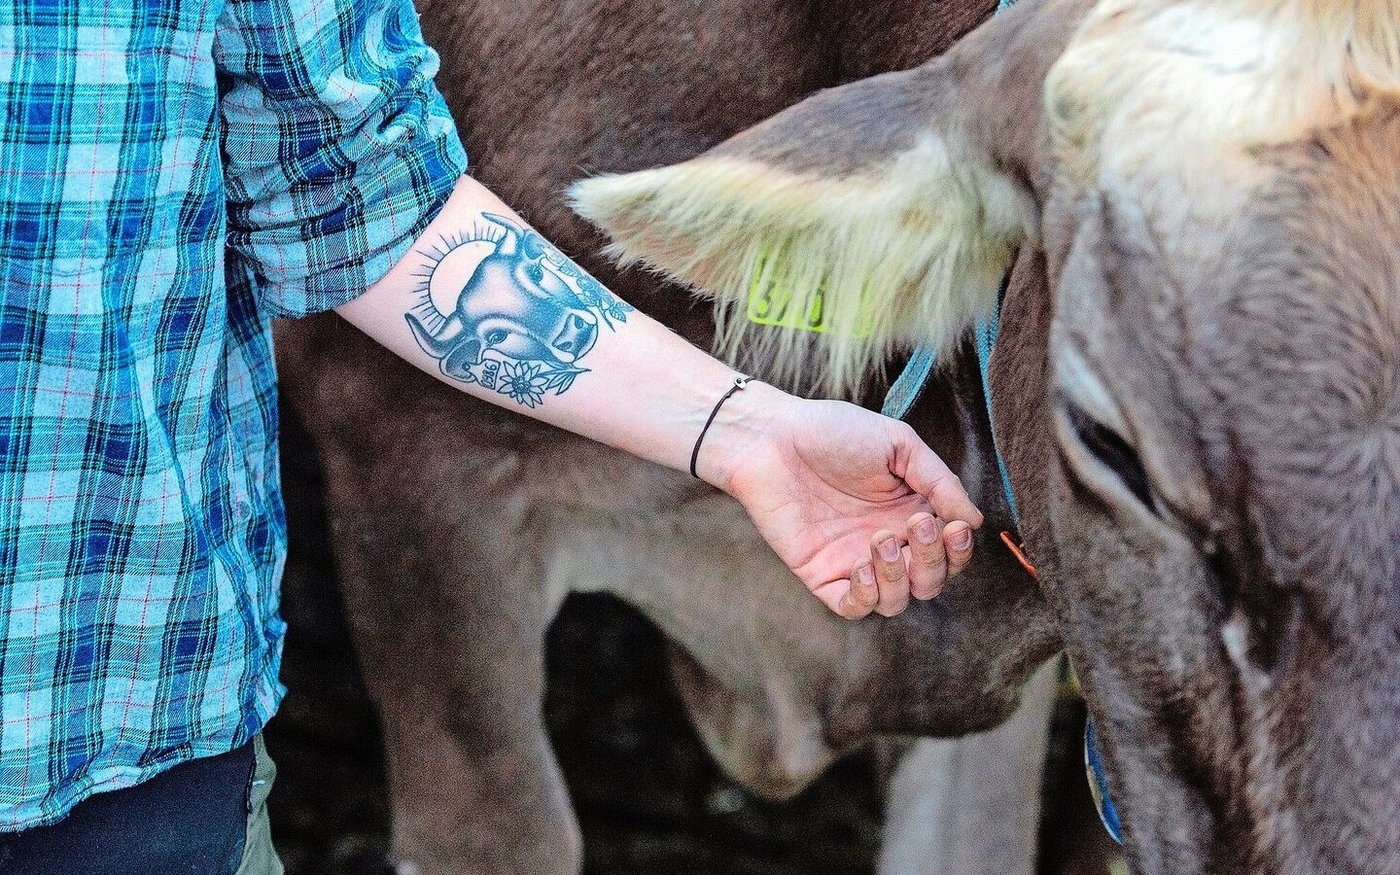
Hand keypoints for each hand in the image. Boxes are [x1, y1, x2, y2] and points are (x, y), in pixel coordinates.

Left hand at [700, 383, 983, 617]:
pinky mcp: (822, 575)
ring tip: (881, 538)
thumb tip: (975, 521)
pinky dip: (867, 596)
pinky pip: (855, 607)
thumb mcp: (898, 444)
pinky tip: (862, 565)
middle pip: (931, 581)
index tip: (952, 526)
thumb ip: (939, 481)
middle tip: (915, 525)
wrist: (772, 438)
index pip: (950, 551)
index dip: (959, 549)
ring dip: (901, 577)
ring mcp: (855, 562)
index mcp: (911, 512)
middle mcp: (888, 542)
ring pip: (898, 600)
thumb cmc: (833, 432)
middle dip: (933, 561)